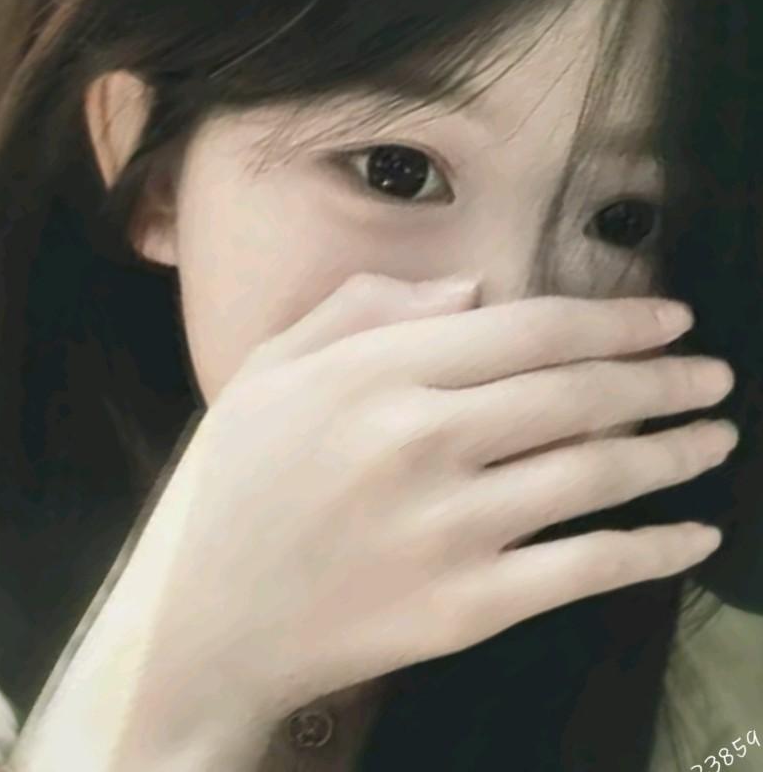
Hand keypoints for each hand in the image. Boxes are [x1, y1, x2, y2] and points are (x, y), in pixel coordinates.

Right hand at [129, 274, 736, 748]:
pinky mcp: (465, 608)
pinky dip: (652, 550)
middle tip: (709, 373)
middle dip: (661, 379)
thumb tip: (471, 291)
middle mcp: (422, 441)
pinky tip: (693, 535)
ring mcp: (450, 530)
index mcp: (374, 374)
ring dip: (673, 452)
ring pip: (596, 476)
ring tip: (714, 436)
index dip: (613, 320)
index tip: (666, 319)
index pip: (528, 328)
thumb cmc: (229, 488)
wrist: (203, 624)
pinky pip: (585, 570)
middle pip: (576, 395)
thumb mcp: (269, 370)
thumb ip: (362, 309)